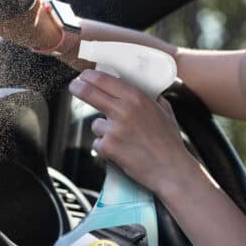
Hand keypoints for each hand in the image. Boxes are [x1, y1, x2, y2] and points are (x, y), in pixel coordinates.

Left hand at [68, 69, 196, 194]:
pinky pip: (98, 143)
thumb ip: (152, 97)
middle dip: (78, 88)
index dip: (90, 76)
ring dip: (104, 131)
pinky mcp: (109, 147)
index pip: (104, 80)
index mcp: (136, 97)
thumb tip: (145, 88)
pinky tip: (122, 151)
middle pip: (89, 93)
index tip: (84, 76)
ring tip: (123, 140)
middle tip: (74, 87)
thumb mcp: (165, 111)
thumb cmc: (169, 142)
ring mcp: (114, 129)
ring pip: (95, 124)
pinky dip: (106, 148)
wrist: (171, 170)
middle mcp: (123, 110)